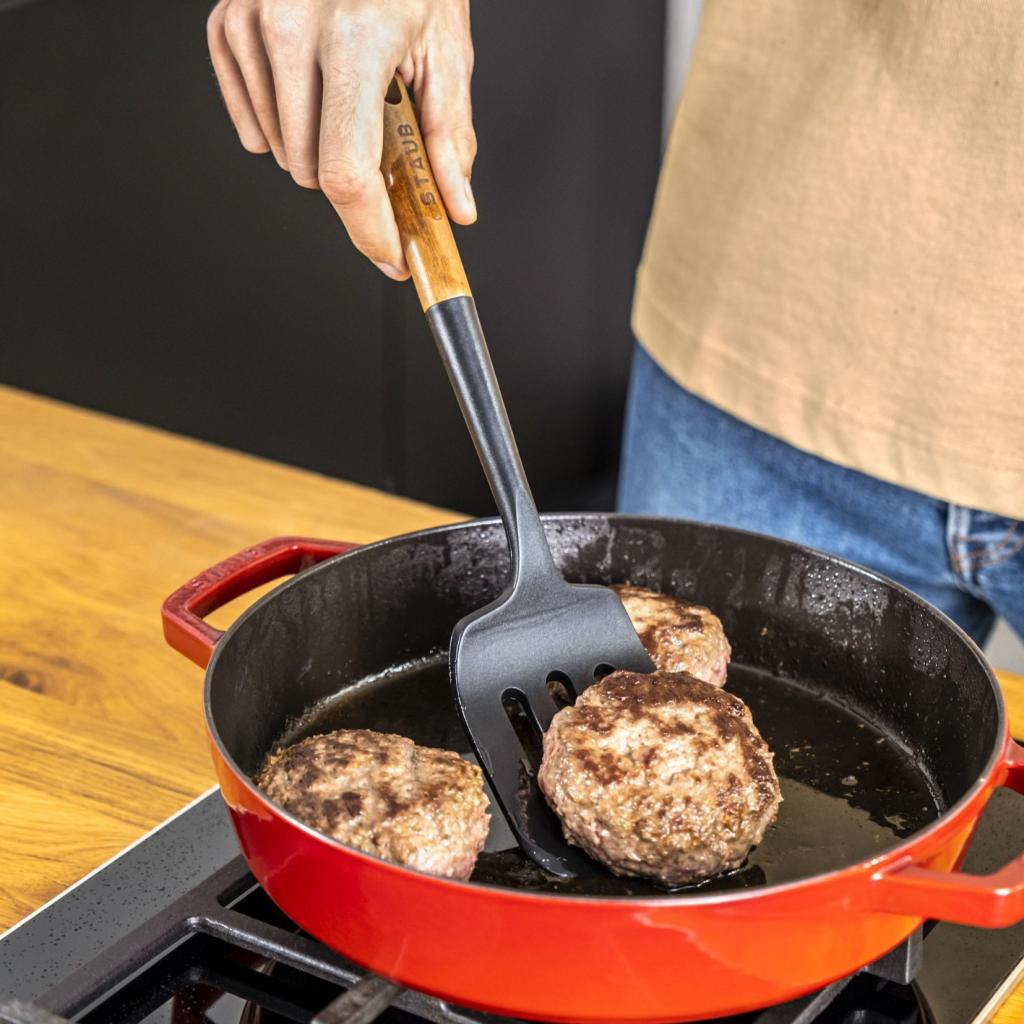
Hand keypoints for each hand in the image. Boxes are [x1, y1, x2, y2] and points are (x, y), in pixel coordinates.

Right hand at [207, 0, 476, 278]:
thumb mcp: (446, 48)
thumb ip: (449, 135)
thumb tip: (454, 205)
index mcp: (356, 39)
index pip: (348, 172)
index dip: (369, 230)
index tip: (389, 255)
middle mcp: (292, 29)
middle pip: (314, 173)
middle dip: (356, 183)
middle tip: (385, 147)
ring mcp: (252, 23)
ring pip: (282, 154)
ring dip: (321, 152)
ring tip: (350, 98)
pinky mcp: (228, 23)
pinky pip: (251, 125)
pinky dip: (284, 130)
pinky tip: (312, 95)